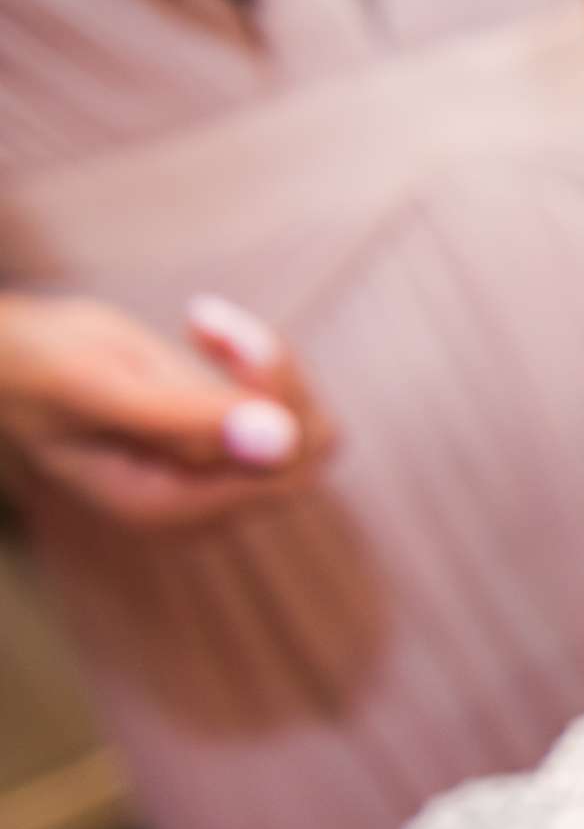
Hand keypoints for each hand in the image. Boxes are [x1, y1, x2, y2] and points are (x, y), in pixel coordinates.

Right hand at [0, 292, 336, 526]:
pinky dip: (256, 360)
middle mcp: (204, 507)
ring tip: (200, 319)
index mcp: (169, 509)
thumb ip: (185, 416)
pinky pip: (284, 404)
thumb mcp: (99, 386)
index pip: (285, 473)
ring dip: (265, 362)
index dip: (280, 404)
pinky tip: (201, 327)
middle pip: (308, 451)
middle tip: (211, 320)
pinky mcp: (225, 444)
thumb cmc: (34, 369)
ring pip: (304, 423)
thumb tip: (280, 435)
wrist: (8, 362)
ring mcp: (217, 479)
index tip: (236, 342)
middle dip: (276, 378)